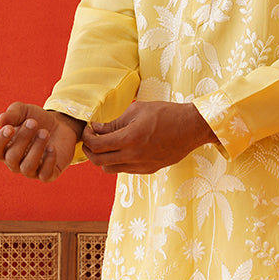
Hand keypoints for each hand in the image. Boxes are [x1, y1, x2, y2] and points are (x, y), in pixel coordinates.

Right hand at [0, 102, 83, 181]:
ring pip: (27, 167)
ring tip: (45, 132)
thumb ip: (12, 114)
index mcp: (5, 148)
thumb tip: (0, 120)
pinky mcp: (47, 175)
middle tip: (34, 122)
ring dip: (36, 148)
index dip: (0, 140)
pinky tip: (52, 147)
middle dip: (23, 138)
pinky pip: (45, 175)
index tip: (10, 128)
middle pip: (12, 157)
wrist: (61, 126)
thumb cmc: (37, 120)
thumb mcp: (24, 111)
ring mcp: (30, 171)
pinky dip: (48, 160)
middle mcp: (14, 163)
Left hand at [81, 101, 218, 174]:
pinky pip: (124, 170)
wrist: (191, 127)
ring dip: (103, 158)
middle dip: (89, 150)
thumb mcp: (137, 110)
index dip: (86, 137)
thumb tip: (97, 129)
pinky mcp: (148, 170)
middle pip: (98, 161)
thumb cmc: (166, 114)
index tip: (89, 129)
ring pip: (109, 169)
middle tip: (91, 139)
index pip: (96, 145)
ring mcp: (141, 166)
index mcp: (130, 138)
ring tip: (106, 145)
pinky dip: (117, 161)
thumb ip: (114, 122)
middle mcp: (134, 156)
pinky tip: (122, 149)